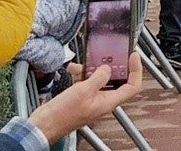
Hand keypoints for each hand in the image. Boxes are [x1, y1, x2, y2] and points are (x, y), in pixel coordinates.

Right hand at [27, 54, 142, 143]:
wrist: (44, 124)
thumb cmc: (62, 115)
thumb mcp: (83, 91)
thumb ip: (99, 78)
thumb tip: (108, 68)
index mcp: (108, 101)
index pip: (132, 86)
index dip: (136, 70)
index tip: (133, 56)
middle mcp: (103, 100)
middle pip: (117, 79)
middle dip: (113, 65)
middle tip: (109, 54)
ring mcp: (92, 98)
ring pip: (100, 78)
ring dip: (93, 68)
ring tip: (85, 63)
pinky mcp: (81, 96)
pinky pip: (87, 81)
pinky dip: (82, 73)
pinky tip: (74, 69)